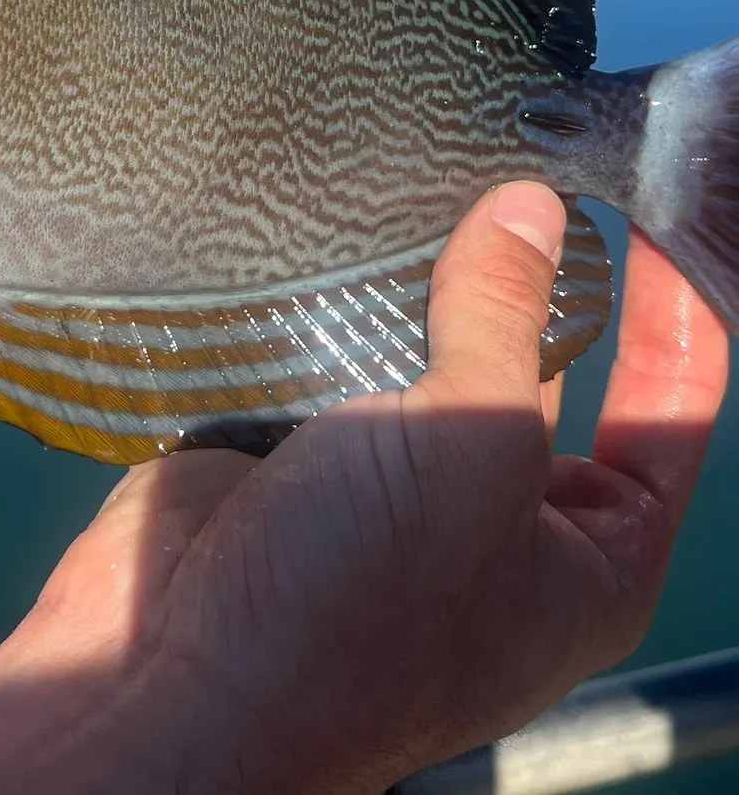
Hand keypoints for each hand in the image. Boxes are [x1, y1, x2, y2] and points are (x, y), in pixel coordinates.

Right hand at [0, 184, 728, 793]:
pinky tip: (332, 241)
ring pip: (425, 353)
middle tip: (514, 173)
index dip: (674, 310)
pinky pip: (333, 355)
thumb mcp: (472, 452)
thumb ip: (507, 322)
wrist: (175, 676)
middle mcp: (492, 520)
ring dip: (422, 284)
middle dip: (530, 281)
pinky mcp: (295, 454)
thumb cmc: (354, 611)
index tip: (643, 210)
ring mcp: (385, 486)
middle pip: (541, 371)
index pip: (664, 412)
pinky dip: (334, 302)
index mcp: (584, 557)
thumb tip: (532, 214)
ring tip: (422, 185)